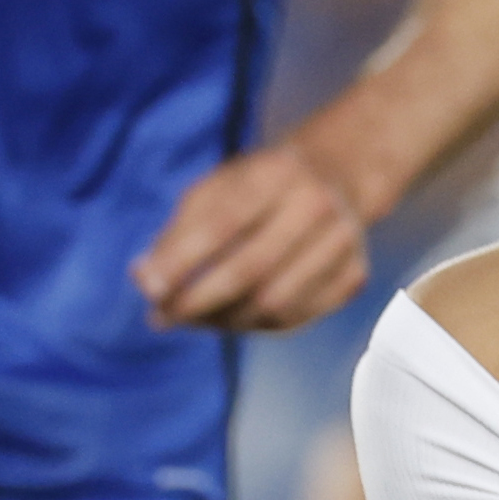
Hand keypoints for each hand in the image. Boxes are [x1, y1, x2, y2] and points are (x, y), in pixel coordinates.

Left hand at [132, 134, 376, 332]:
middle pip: (250, 270)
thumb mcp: (218, 187)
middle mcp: (317, 205)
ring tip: (193, 319)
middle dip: (198, 302)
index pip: (223, 224)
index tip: (149, 289)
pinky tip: (232, 318)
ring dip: (224, 321)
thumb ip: (179, 230)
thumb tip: (145, 279)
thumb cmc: (262, 186)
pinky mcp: (354, 275)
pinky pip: (296, 318)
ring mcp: (342, 243)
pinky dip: (256, 326)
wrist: (338, 177)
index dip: (182, 261)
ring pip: (274, 304)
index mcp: (277, 173)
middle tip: (163, 318)